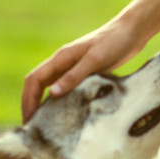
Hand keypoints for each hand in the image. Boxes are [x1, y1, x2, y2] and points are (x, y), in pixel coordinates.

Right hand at [21, 17, 144, 120]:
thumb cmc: (114, 43)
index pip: (34, 80)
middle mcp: (61, 63)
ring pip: (47, 87)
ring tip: (41, 124)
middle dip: (29, 104)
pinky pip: (61, 88)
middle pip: (36, 84)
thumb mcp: (94, 60)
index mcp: (60, 58)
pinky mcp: (81, 72)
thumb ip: (73, 76)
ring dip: (40, 103)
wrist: (131, 31)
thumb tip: (51, 94)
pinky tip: (61, 113)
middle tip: (30, 127)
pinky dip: (55, 101)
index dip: (28, 100)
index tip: (29, 120)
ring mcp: (70, 67)